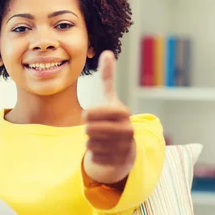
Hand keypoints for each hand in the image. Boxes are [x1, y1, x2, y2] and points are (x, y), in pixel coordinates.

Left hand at [83, 50, 134, 184]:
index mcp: (123, 112)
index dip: (87, 116)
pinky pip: (93, 157)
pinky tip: (104, 151)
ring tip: (102, 140)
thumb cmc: (113, 120)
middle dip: (88, 130)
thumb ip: (107, 78)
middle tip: (97, 130)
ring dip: (91, 142)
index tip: (94, 116)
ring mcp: (124, 147)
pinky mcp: (119, 162)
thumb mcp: (110, 98)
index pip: (90, 113)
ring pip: (90, 143)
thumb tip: (107, 52)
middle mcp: (127, 129)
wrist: (124, 148)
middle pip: (88, 129)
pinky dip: (94, 154)